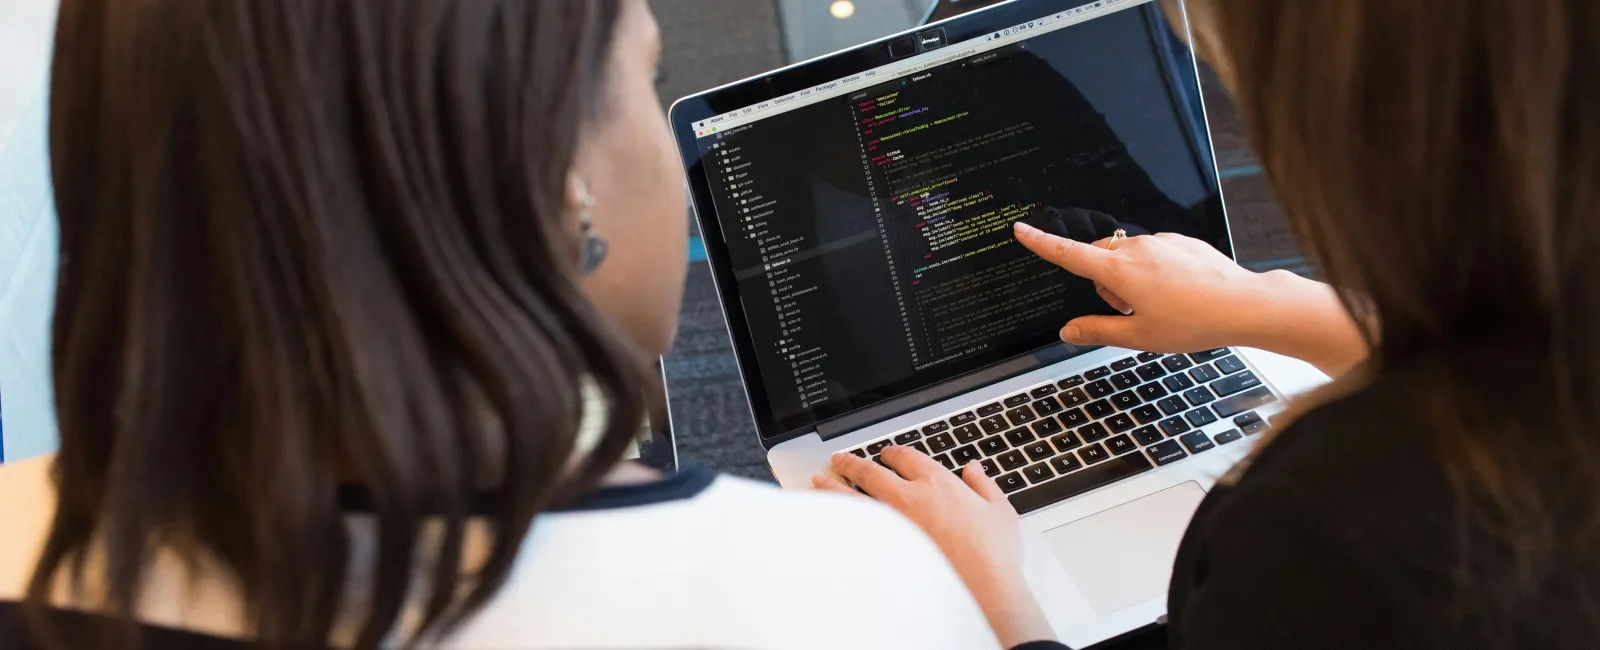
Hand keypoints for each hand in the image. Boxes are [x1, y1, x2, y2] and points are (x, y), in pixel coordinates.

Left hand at [814, 447, 1055, 647]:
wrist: (982, 586)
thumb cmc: (993, 553)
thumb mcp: (1000, 511)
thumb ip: (984, 486)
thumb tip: (973, 470)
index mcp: (937, 483)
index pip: (906, 457)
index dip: (893, 454)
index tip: (887, 455)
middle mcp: (909, 497)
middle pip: (871, 471)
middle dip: (853, 463)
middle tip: (840, 460)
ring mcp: (892, 523)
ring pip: (853, 496)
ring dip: (834, 485)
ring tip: (820, 480)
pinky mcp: (883, 547)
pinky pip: (853, 526)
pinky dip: (837, 518)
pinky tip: (828, 516)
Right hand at [1013, 222, 1366, 376]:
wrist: (1244, 304)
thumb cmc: (1193, 322)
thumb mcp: (1139, 337)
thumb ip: (1097, 331)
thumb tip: (1068, 331)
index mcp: (1120, 271)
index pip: (1069, 254)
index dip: (1041, 244)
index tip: (1021, 230)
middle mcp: (1137, 249)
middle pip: (1099, 258)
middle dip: (1103, 283)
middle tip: (1129, 312)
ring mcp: (1160, 242)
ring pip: (1126, 256)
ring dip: (1129, 278)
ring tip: (1160, 306)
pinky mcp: (1180, 241)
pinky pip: (1153, 252)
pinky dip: (1153, 271)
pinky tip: (1178, 293)